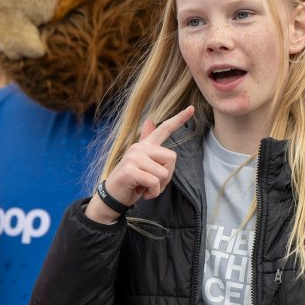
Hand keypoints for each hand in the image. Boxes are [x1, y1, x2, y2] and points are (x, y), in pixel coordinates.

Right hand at [87, 105, 194, 222]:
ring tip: (145, 187)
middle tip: (153, 183)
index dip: (179, 119)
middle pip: (172, 158)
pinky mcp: (130, 169)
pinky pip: (154, 182)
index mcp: (145, 146)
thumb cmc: (132, 182)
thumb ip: (150, 148)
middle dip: (167, 176)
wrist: (113, 196)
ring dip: (158, 187)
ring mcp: (134, 157)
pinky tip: (142, 192)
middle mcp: (139, 147)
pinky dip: (152, 193)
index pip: (164, 129)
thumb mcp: (143, 165)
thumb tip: (149, 121)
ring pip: (163, 173)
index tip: (191, 108)